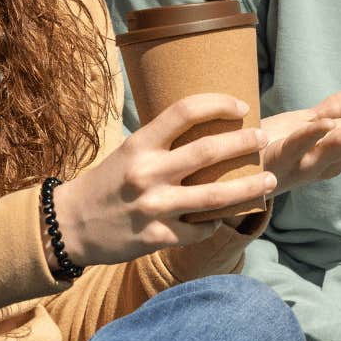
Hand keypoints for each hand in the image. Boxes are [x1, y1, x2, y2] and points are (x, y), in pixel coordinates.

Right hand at [53, 93, 274, 265]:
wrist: (68, 225)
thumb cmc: (106, 184)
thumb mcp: (129, 152)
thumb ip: (164, 144)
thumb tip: (211, 130)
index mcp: (140, 144)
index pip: (184, 111)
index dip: (218, 103)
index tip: (241, 106)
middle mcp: (147, 173)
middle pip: (208, 152)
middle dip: (244, 143)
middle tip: (264, 138)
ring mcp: (153, 207)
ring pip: (215, 197)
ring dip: (249, 188)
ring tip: (271, 181)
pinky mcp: (156, 237)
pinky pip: (199, 229)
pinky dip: (216, 223)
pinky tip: (225, 217)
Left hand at [259, 90, 340, 194]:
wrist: (219, 176)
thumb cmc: (265, 146)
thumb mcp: (305, 123)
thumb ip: (338, 110)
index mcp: (334, 152)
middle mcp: (322, 162)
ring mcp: (299, 162)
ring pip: (338, 144)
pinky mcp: (272, 158)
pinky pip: (294, 146)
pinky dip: (310, 135)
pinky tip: (327, 123)